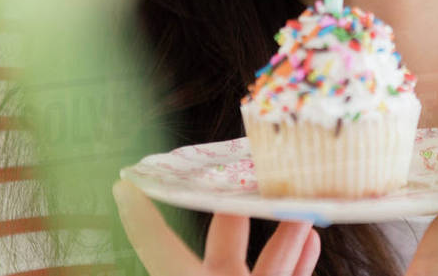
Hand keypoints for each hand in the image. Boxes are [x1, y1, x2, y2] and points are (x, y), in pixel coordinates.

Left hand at [112, 179, 320, 275]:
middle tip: (253, 171)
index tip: (127, 181)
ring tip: (299, 205)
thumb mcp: (186, 275)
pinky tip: (311, 238)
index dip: (141, 214)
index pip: (156, 243)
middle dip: (241, 204)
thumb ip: (175, 240)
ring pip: (267, 260)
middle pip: (225, 238)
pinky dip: (300, 259)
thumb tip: (164, 199)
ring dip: (286, 231)